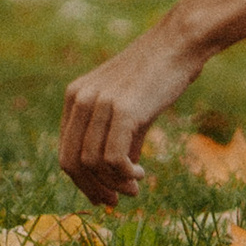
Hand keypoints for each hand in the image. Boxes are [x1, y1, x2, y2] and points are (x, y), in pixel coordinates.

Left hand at [59, 18, 201, 206]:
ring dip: (113, 184)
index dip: (81, 181)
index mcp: (76, 96)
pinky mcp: (123, 110)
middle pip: (72, 162)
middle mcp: (82, 99)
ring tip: (134, 189)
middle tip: (114, 202)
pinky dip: (125, 175)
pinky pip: (114, 158)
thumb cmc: (158, 74)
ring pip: (92, 163)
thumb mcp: (129, 106)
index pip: (66, 151)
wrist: (179, 43)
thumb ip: (118, 140)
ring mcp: (100, 103)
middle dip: (92, 189)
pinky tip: (140, 175)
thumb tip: (118, 180)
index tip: (102, 195)